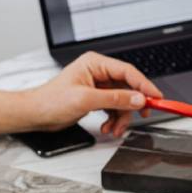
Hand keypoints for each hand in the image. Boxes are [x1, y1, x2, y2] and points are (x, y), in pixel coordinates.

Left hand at [23, 52, 162, 137]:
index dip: (144, 85)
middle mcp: (99, 72)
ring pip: (122, 101)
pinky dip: (114, 119)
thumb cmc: (50, 101)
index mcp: (96, 63)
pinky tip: (107, 127)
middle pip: (128, 87)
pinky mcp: (96, 98)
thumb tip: (137, 98)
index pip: (128, 72)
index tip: (156, 97)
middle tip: (141, 116)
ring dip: (121, 117)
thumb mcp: (86, 100)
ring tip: (114, 129)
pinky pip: (114, 108)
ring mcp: (98, 86)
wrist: (35, 115)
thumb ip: (115, 99)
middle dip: (132, 106)